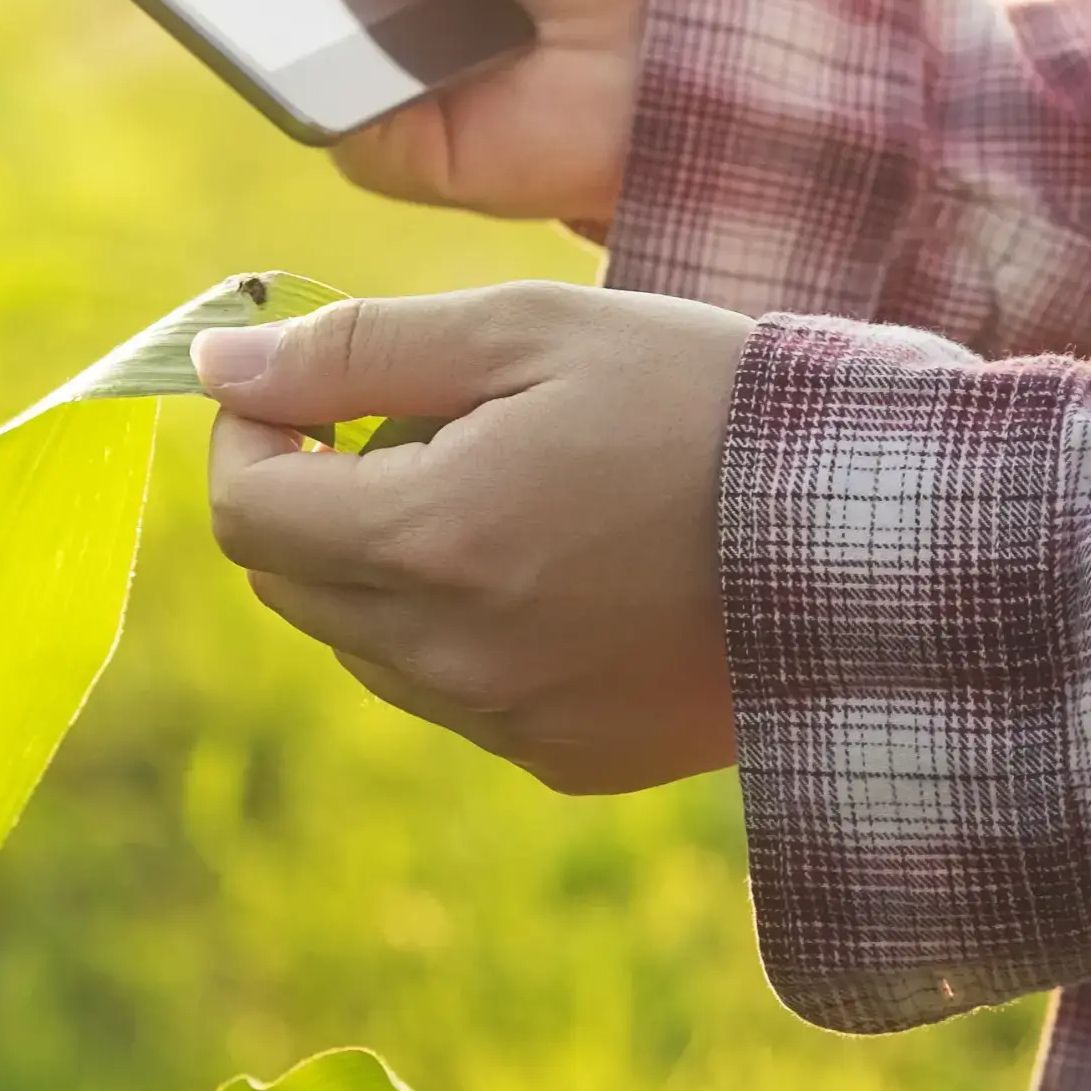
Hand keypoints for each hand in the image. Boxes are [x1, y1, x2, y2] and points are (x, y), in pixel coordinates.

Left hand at [193, 283, 749, 794]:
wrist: (874, 533)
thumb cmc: (699, 400)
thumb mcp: (524, 330)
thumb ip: (353, 350)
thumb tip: (215, 362)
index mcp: (430, 542)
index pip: (243, 510)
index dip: (253, 434)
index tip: (313, 387)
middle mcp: (452, 657)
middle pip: (290, 581)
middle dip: (321, 493)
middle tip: (432, 422)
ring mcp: (510, 722)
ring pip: (365, 641)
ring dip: (389, 563)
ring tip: (516, 490)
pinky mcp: (568, 760)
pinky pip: (453, 693)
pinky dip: (463, 627)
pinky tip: (566, 564)